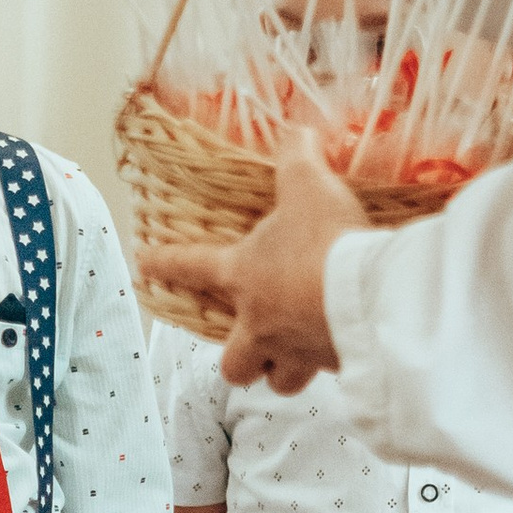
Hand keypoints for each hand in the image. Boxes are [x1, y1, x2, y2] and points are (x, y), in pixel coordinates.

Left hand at [145, 134, 365, 393]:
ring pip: (279, 382)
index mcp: (243, 276)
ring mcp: (296, 353)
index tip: (143, 265)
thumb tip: (298, 131)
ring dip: (283, 373)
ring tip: (297, 357)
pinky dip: (331, 365)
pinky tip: (344, 349)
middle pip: (233, 364)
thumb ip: (298, 156)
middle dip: (239, 361)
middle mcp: (261, 325)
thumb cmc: (326, 241)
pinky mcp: (336, 369)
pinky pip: (327, 377)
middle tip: (250, 347)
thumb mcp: (309, 185)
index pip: (191, 266)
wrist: (369, 296)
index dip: (164, 263)